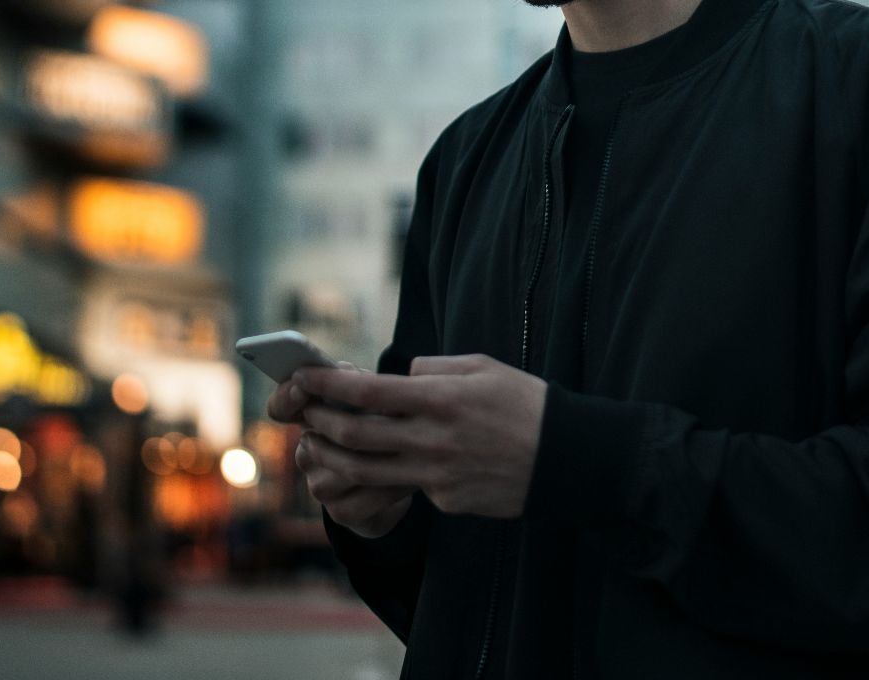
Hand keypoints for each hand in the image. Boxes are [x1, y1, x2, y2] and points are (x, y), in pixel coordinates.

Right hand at [267, 363, 413, 537]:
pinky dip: (392, 487)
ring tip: (410, 449)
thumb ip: (356, 384)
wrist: (403, 479)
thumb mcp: (374, 399)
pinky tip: (412, 478)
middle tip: (388, 418)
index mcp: (309, 419)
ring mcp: (320, 486)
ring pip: (344, 470)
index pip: (281, 408)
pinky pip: (364, 499)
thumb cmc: (386, 424)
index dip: (287, 397)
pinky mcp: (342, 513)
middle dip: (356, 427)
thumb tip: (346, 373)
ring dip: (380, 460)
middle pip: (320, 441)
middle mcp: (307, 454)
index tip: (302, 387)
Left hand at [295, 354, 547, 519]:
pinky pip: (407, 486)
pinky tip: (388, 464)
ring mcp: (437, 475)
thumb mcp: (484, 368)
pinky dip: (390, 474)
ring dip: (333, 458)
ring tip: (318, 445)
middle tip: (305, 412)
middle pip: (356, 435)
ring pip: (366, 471)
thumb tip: (403, 376)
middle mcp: (433, 439)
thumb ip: (436, 369)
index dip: (328, 385)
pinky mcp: (445, 501)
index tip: (303, 376)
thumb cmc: (526, 404)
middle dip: (320, 421)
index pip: (367, 392)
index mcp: (441, 399)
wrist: (566, 459)